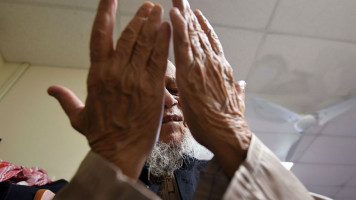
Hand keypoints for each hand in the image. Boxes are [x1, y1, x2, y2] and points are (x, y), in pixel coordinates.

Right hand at [48, 0, 170, 178]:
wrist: (119, 152)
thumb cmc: (100, 135)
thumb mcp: (77, 116)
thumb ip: (64, 99)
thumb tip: (50, 90)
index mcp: (97, 74)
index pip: (99, 35)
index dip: (105, 14)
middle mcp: (115, 71)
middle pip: (128, 35)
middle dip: (139, 17)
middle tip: (148, 6)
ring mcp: (135, 78)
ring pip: (144, 43)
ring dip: (152, 23)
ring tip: (157, 10)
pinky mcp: (153, 87)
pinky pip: (159, 58)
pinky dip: (163, 41)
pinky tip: (167, 28)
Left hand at [170, 0, 251, 176]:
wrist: (227, 133)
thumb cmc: (228, 122)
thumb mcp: (235, 103)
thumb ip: (238, 91)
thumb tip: (242, 85)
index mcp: (221, 69)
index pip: (211, 43)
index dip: (204, 28)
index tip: (197, 16)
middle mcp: (213, 62)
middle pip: (200, 34)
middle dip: (190, 16)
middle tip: (183, 0)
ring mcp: (202, 65)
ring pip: (191, 35)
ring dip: (183, 16)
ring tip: (178, 0)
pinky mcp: (190, 72)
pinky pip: (182, 46)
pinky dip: (178, 29)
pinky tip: (173, 15)